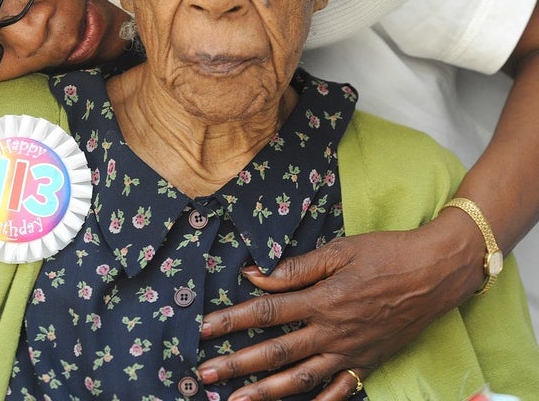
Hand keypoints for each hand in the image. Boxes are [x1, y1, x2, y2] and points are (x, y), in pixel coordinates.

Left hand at [197, 216, 481, 400]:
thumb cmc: (385, 254)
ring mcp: (350, 352)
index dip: (231, 321)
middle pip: (275, 352)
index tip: (202, 329)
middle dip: (236, 365)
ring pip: (301, 379)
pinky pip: (341, 390)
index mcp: (321, 300)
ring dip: (266, 392)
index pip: (265, 313)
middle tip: (204, 375)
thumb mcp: (339, 251)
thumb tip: (255, 275)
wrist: (435, 273)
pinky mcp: (368, 362)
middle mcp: (331, 331)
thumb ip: (296, 268)